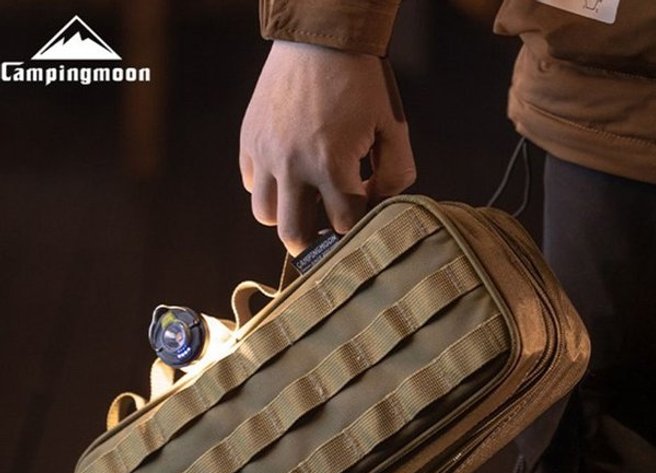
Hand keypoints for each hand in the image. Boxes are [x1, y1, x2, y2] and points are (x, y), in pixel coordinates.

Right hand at [239, 40, 415, 254]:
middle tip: (326, 237)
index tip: (364, 213)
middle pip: (294, 235)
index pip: (344, 225)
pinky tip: (289, 175)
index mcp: (332, 165)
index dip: (358, 226)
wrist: (320, 34)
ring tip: (305, 202)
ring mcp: (266, 153)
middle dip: (314, 245)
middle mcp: (293, 166)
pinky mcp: (250, 140)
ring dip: (288, 216)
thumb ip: (396, 176)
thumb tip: (377, 205)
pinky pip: (251, 183)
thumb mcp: (393, 128)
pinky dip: (269, 188)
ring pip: (266, 214)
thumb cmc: (363, 82)